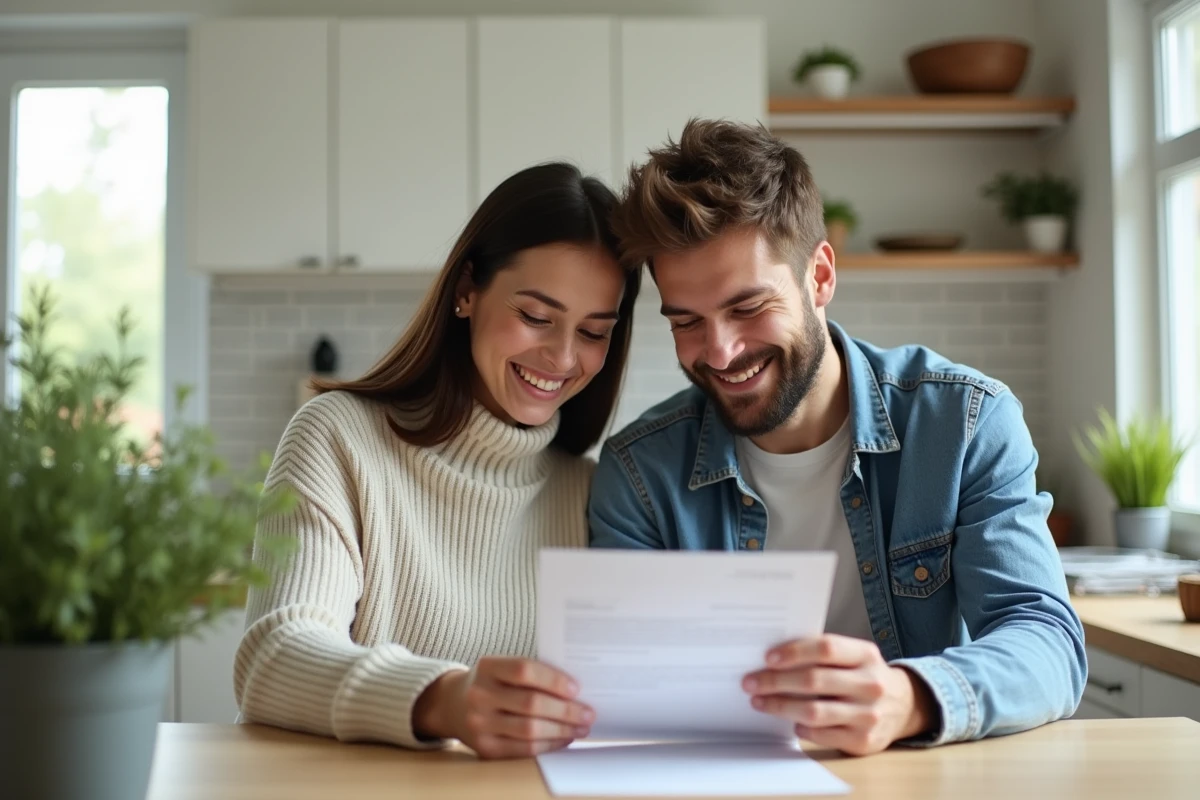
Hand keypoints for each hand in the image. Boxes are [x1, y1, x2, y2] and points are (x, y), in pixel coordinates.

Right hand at [413, 657, 593, 758]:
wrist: (453, 704)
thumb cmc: (491, 683)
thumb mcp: (502, 668)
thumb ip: (532, 673)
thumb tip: (575, 690)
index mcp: (487, 667)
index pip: (524, 670)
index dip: (553, 679)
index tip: (576, 688)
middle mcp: (479, 695)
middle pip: (531, 704)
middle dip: (566, 710)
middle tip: (588, 713)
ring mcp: (480, 724)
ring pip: (530, 730)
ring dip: (562, 730)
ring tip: (581, 728)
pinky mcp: (485, 748)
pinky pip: (524, 750)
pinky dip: (549, 745)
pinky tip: (563, 739)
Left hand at [742, 634, 936, 755]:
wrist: (904, 707)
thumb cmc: (864, 676)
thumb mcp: (855, 656)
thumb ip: (823, 654)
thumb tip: (773, 657)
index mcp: (866, 655)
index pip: (826, 648)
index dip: (794, 652)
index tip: (767, 658)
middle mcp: (870, 684)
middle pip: (814, 681)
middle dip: (776, 682)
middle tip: (751, 682)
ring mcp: (868, 715)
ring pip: (814, 711)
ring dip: (780, 706)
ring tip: (760, 702)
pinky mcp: (863, 741)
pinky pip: (822, 735)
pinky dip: (801, 728)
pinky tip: (791, 721)